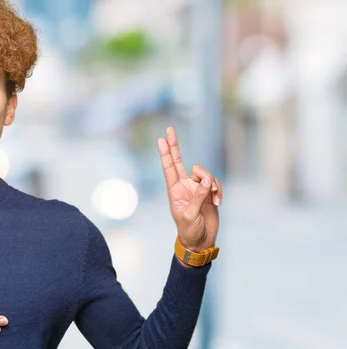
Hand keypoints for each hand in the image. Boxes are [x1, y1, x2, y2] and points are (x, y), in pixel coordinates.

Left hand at [157, 127, 222, 252]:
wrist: (201, 241)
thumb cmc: (189, 230)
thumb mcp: (190, 215)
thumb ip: (198, 197)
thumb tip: (207, 180)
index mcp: (174, 191)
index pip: (169, 168)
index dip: (165, 154)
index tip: (160, 139)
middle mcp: (184, 186)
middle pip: (180, 161)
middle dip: (175, 146)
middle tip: (169, 129)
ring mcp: (197, 188)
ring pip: (204, 173)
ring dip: (210, 183)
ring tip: (213, 198)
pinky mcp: (209, 193)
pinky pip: (215, 183)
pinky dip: (218, 191)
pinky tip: (218, 202)